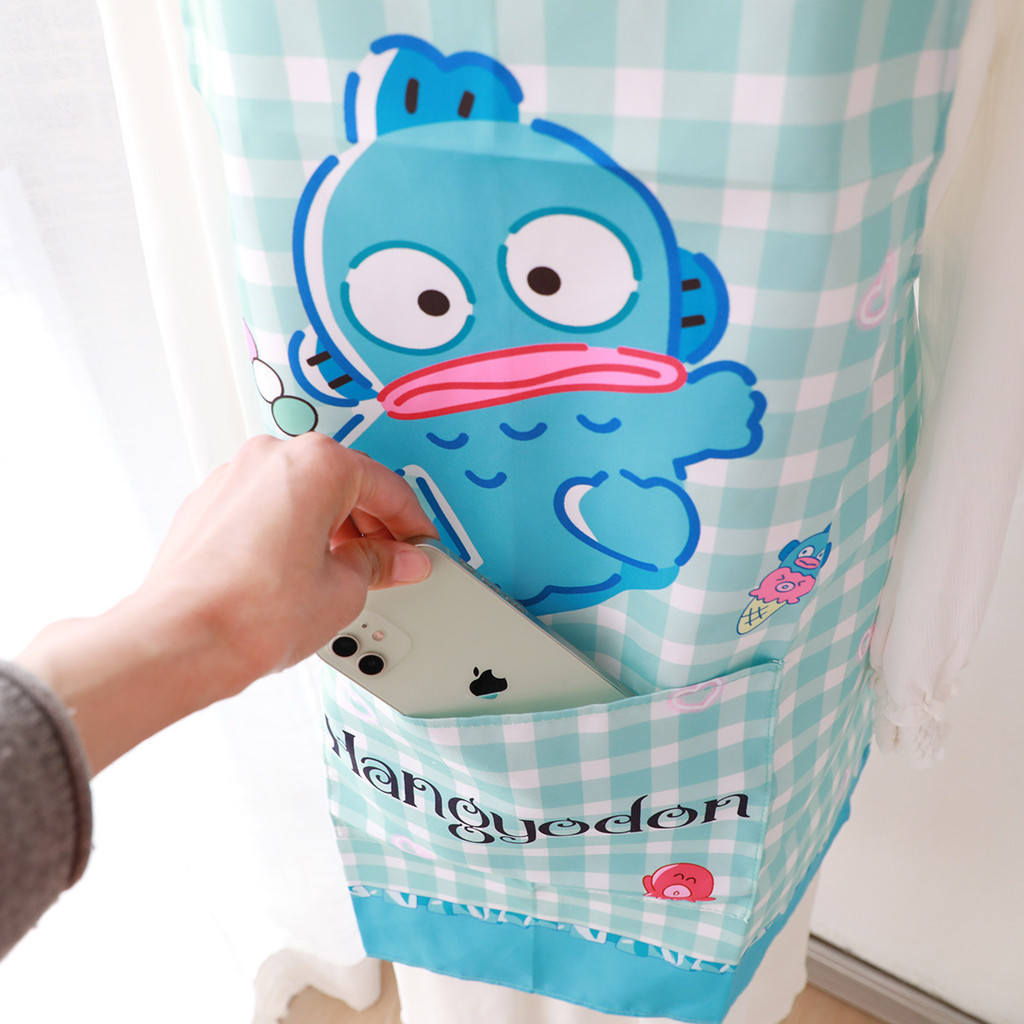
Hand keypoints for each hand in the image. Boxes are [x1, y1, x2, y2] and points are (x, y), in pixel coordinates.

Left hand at [18, 433, 435, 772]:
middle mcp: (271, 457)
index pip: (384, 486)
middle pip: (341, 483)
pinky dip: (291, 530)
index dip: (411, 523)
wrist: (180, 641)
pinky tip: (301, 571)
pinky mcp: (208, 504)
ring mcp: (233, 478)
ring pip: (300, 493)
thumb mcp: (344, 591)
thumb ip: (380, 565)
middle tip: (390, 564)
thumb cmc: (252, 613)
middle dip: (370, 525)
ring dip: (330, 527)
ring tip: (345, 574)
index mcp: (316, 464)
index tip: (419, 546)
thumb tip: (399, 560)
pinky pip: (266, 507)